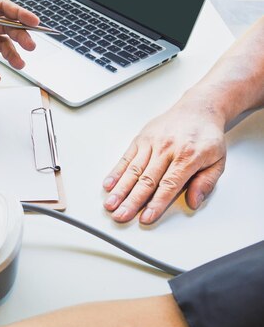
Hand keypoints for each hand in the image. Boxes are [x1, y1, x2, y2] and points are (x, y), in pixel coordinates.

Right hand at [103, 103, 226, 223]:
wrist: (197, 109)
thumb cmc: (206, 137)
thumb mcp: (218, 161)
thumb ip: (206, 183)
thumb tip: (194, 201)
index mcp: (188, 155)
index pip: (169, 185)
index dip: (156, 203)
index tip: (146, 217)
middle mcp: (167, 148)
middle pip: (146, 180)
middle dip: (132, 201)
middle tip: (121, 216)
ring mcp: (151, 142)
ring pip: (133, 170)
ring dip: (120, 190)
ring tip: (111, 205)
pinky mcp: (141, 139)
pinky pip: (126, 158)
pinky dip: (116, 172)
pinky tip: (108, 184)